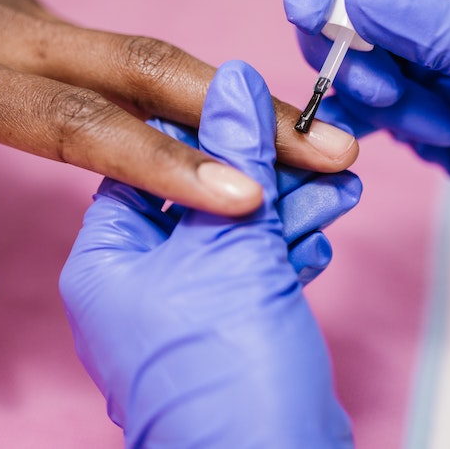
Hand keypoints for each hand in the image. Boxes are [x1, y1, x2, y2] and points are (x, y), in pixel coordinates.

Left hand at [0, 0, 356, 306]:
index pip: (88, 125)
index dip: (171, 162)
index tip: (244, 195)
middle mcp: (15, 36)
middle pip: (154, 70)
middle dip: (249, 112)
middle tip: (326, 146)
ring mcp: (29, 12)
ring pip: (151, 53)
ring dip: (233, 93)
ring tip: (304, 131)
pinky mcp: (30, 5)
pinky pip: (118, 47)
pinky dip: (182, 81)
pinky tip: (224, 109)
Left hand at [60, 60, 356, 446]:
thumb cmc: (227, 368)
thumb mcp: (231, 243)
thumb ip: (233, 158)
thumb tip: (232, 81)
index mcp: (108, 259)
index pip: (150, 164)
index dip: (209, 131)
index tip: (260, 107)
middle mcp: (137, 282)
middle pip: (202, 196)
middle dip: (266, 173)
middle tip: (319, 147)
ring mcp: (182, 308)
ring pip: (236, 232)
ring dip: (290, 208)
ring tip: (341, 186)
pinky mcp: (225, 326)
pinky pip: (253, 268)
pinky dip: (288, 248)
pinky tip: (319, 235)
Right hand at [284, 0, 449, 289]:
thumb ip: (431, 26)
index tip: (307, 15)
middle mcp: (421, 8)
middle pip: (337, 9)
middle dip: (355, 57)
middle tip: (390, 92)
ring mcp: (404, 55)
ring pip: (343, 64)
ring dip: (381, 102)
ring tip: (441, 122)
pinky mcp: (395, 100)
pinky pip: (351, 104)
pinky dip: (370, 125)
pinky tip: (426, 133)